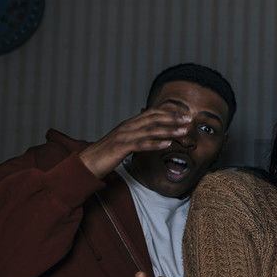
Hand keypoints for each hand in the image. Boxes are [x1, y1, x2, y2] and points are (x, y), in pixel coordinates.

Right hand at [79, 108, 194, 178]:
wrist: (86, 163)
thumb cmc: (105, 155)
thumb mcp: (124, 143)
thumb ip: (137, 138)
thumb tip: (152, 138)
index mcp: (129, 124)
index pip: (152, 114)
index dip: (169, 113)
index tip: (184, 116)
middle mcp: (127, 127)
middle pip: (153, 119)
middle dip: (173, 119)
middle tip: (190, 120)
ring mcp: (123, 136)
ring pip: (150, 130)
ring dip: (169, 130)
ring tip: (184, 131)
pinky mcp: (120, 148)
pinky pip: (140, 144)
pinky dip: (155, 143)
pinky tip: (167, 144)